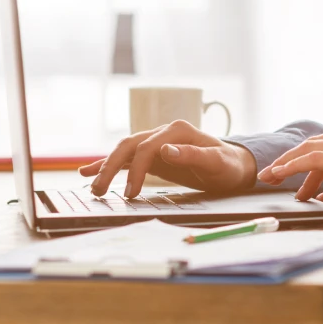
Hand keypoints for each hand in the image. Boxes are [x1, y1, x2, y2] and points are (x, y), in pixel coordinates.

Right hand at [78, 120, 256, 198]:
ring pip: (124, 151)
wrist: (234, 166)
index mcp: (178, 130)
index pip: (148, 147)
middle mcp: (164, 133)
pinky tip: (89, 171)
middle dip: (111, 166)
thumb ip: (194, 155)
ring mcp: (157, 142)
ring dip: (106, 166)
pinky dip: (108, 164)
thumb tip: (166, 149)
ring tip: (92, 187)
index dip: (137, 169)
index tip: (132, 192)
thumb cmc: (228, 165)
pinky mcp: (153, 155)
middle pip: (130, 145)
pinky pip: (127, 158)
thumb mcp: (217, 162)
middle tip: (99, 190)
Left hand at [257, 124, 322, 219]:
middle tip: (271, 176)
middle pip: (316, 144)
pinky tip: (282, 175)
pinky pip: (315, 158)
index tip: (294, 184)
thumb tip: (322, 196)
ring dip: (287, 163)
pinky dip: (295, 166)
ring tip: (270, 177)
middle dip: (291, 160)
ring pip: (311, 148)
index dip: (307, 165)